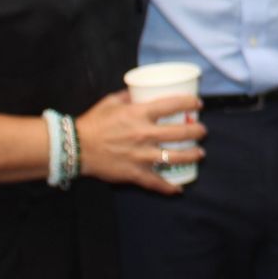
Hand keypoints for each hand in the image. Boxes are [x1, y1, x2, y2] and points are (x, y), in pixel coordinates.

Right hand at [74, 91, 206, 194]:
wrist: (75, 148)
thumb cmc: (93, 122)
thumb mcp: (111, 101)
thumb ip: (129, 95)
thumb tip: (141, 90)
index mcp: (139, 114)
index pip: (173, 105)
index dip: (190, 103)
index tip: (198, 104)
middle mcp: (144, 134)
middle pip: (180, 133)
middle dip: (197, 131)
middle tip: (202, 131)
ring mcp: (141, 156)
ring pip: (175, 157)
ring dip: (192, 155)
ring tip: (200, 154)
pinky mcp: (134, 173)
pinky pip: (156, 182)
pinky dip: (169, 187)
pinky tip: (179, 188)